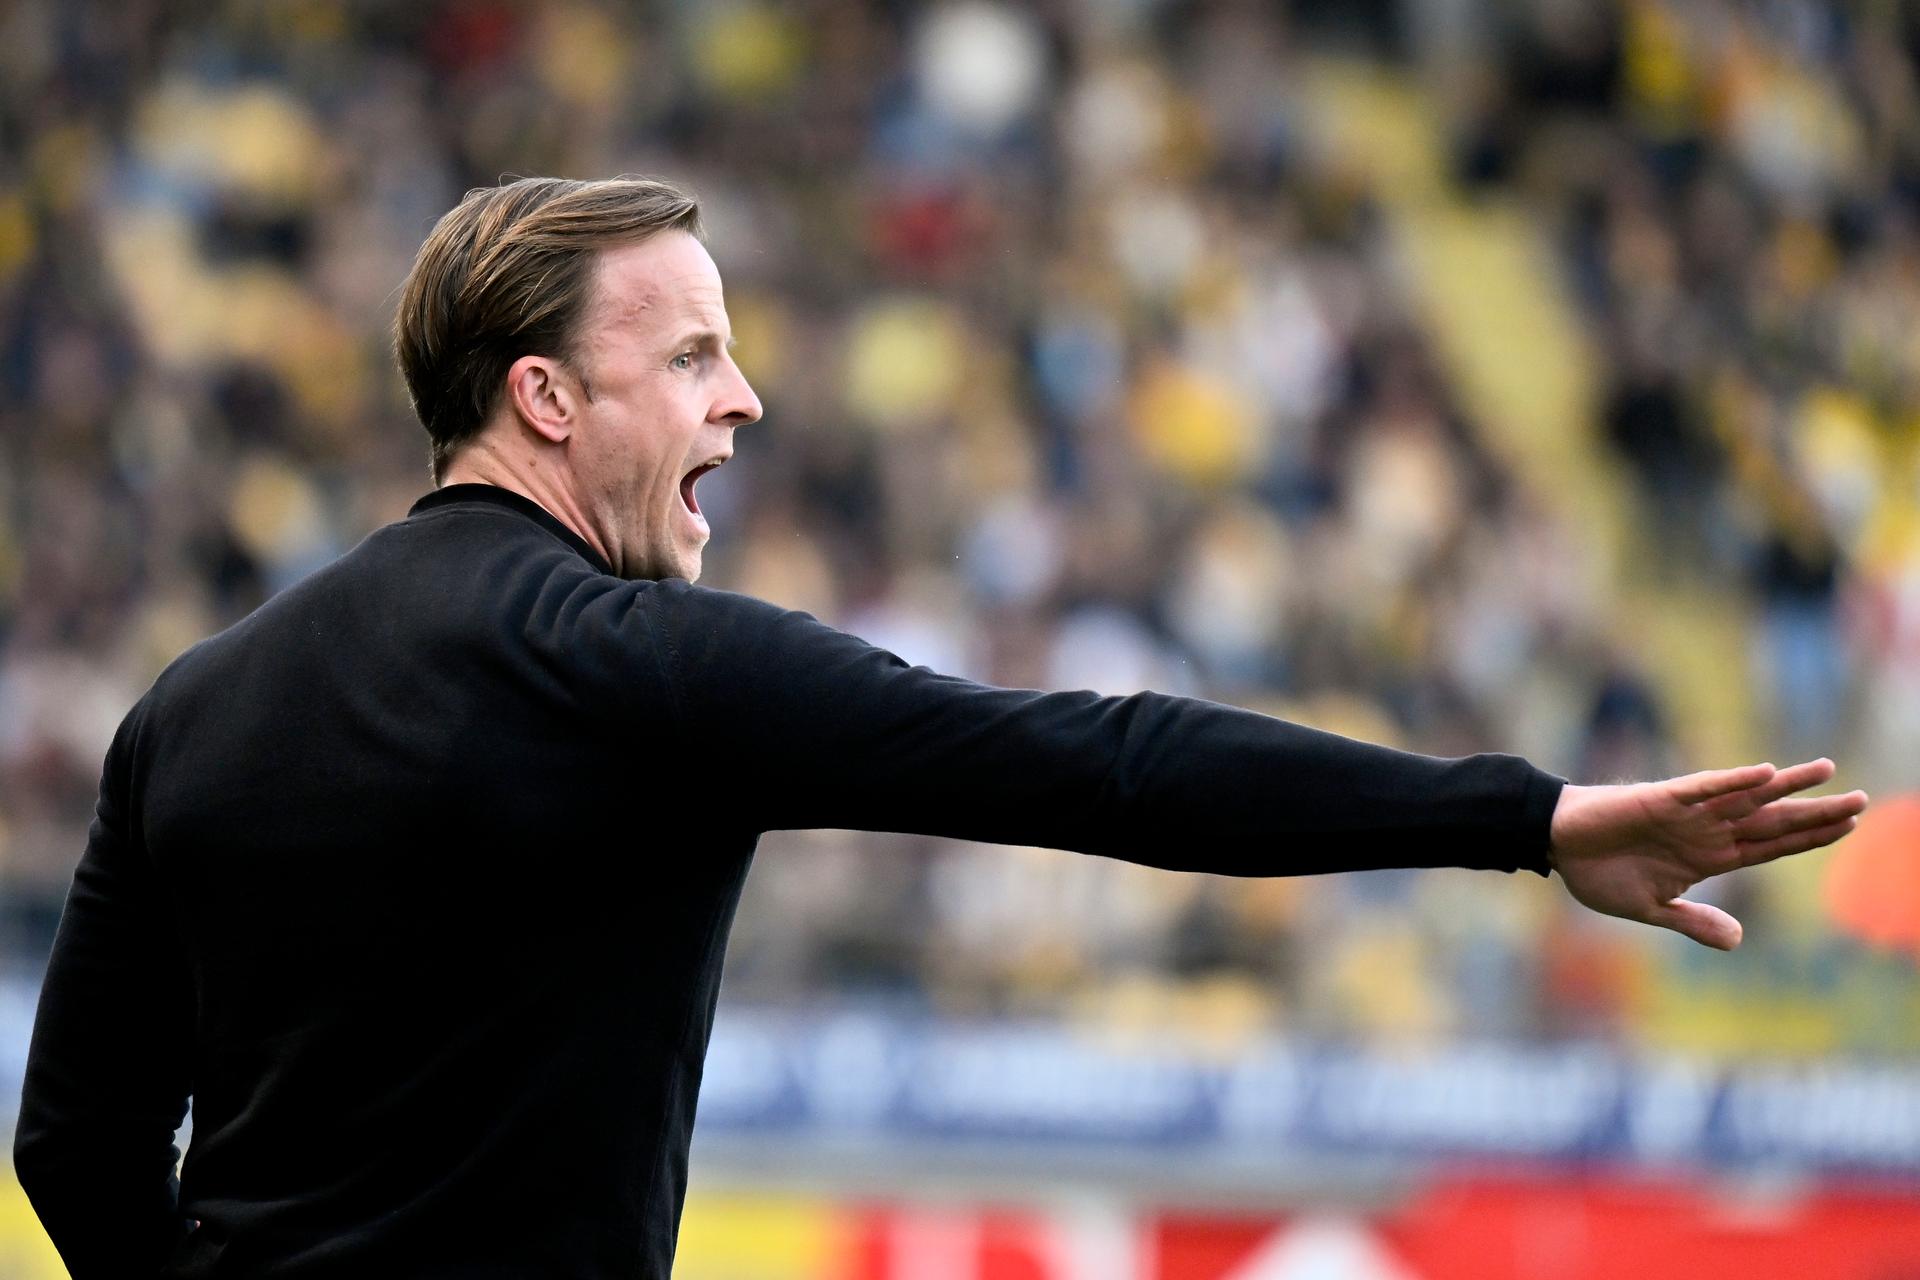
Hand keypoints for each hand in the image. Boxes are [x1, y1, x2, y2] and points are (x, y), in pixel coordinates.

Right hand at [1547, 758, 1868, 949]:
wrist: (1555, 845)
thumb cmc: (1597, 872)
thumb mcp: (1650, 909)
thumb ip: (1693, 922)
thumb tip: (1738, 941)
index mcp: (1707, 858)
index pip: (1769, 846)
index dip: (1807, 838)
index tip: (1848, 828)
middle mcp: (1706, 832)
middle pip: (1771, 821)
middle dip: (1816, 813)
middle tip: (1862, 801)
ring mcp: (1687, 814)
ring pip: (1746, 798)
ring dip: (1787, 787)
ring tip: (1827, 771)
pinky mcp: (1662, 800)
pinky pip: (1703, 789)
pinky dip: (1733, 782)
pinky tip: (1764, 775)